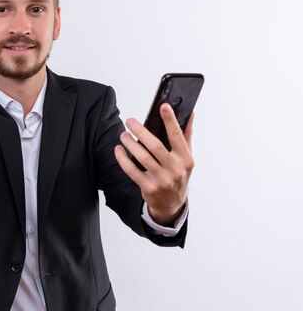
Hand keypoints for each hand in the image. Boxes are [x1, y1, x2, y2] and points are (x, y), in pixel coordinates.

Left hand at [114, 103, 194, 224]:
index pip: (177, 136)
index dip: (170, 120)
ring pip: (142, 157)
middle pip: (155, 146)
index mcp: (185, 159)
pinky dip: (123, 159)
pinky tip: (119, 150)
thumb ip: (186, 135)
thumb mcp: (186, 158)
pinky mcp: (149, 188)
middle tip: (130, 121)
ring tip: (123, 134)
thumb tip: (191, 114)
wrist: (172, 204)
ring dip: (130, 144)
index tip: (163, 106)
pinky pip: (132, 171)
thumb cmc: (178, 175)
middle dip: (141, 131)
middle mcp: (175, 169)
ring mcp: (162, 180)